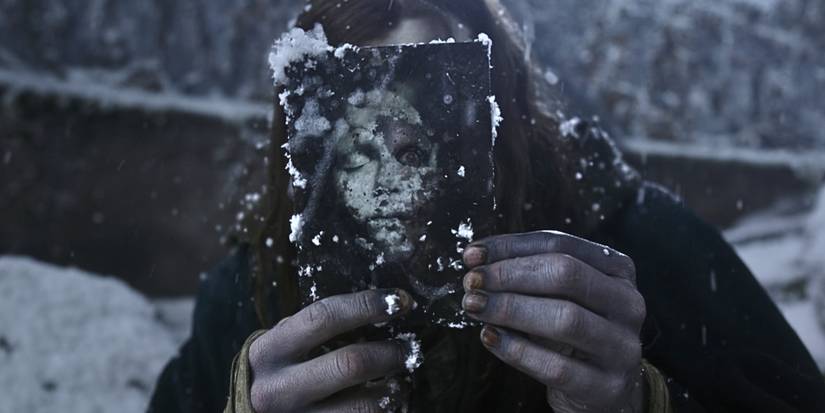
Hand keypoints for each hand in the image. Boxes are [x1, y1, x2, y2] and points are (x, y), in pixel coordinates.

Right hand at [249, 289, 413, 411]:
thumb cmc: (278, 370)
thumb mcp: (284, 345)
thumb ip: (318, 330)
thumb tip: (383, 308)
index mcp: (270, 350)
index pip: (323, 317)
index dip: (366, 305)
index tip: (400, 301)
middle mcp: (278, 388)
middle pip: (349, 364)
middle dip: (389, 353)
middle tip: (409, 348)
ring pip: (362, 406)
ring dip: (395, 389)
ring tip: (404, 379)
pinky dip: (386, 410)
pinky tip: (390, 400)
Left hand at [461, 231, 646, 411]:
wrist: (603, 389)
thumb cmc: (572, 332)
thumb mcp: (560, 296)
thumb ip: (527, 274)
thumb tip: (476, 259)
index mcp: (617, 270)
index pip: (560, 245)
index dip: (511, 247)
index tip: (472, 255)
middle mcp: (628, 303)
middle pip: (566, 275)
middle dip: (510, 275)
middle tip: (471, 281)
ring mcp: (623, 346)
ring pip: (565, 318)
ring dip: (510, 308)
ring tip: (474, 305)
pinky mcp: (608, 386)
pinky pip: (557, 366)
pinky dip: (517, 350)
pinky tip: (490, 337)